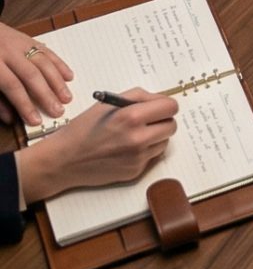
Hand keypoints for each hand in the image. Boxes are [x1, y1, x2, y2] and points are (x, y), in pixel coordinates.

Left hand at [0, 25, 71, 128]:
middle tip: (57, 110)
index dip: (25, 104)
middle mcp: (8, 51)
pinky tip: (68, 75)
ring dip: (57, 81)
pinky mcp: (27, 38)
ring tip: (66, 97)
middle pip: (32, 74)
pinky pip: (46, 50)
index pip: (13, 86)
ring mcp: (19, 43)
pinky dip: (59, 63)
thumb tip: (11, 118)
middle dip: (46, 94)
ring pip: (43, 61)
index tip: (36, 120)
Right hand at [15, 90, 178, 207]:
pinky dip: (145, 151)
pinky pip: (152, 156)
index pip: (170, 107)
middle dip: (162, 120)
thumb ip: (138, 97)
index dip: (166, 105)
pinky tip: (126, 148)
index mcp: (131, 117)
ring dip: (155, 137)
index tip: (160, 106)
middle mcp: (138, 139)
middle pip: (172, 126)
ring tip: (133, 134)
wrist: (65, 159)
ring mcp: (138, 158)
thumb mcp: (108, 103)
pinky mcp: (135, 172)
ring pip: (164, 142)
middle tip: (148, 119)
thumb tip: (160, 99)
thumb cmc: (83, 129)